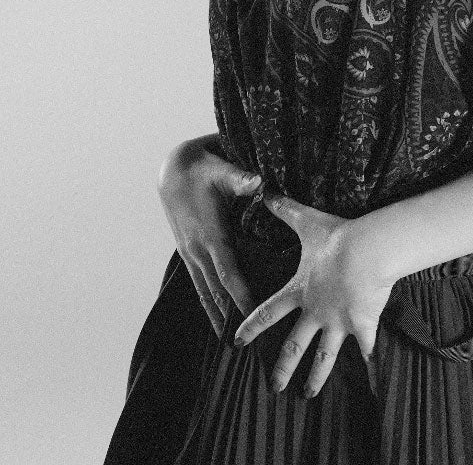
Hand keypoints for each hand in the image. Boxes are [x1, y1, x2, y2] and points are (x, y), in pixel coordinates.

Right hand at [157, 134, 262, 337]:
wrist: (173, 168)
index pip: (229, 274)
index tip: (254, 318)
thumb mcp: (222, 170)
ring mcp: (191, 253)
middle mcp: (198, 250)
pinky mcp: (189, 251)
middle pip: (217, 292)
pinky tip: (216, 319)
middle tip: (249, 342)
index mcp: (211, 235)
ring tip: (229, 344)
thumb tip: (260, 181)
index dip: (241, 296)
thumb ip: (241, 179)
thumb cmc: (203, 167)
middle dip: (232, 317)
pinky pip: (199, 284)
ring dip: (217, 317)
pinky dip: (207, 304)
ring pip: (205, 293)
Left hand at [233, 194, 393, 399]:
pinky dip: (367, 360)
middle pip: (294, 346)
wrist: (365, 252)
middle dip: (283, 369)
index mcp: (298, 291)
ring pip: (324, 357)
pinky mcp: (362, 325)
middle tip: (275, 388)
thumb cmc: (336, 238)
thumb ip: (285, 209)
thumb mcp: (306, 221)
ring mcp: (337, 323)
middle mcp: (314, 313)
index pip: (267, 312)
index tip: (236, 343)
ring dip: (316, 378)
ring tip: (308, 395)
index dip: (251, 327)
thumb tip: (265, 191)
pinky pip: (365, 347)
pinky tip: (369, 373)